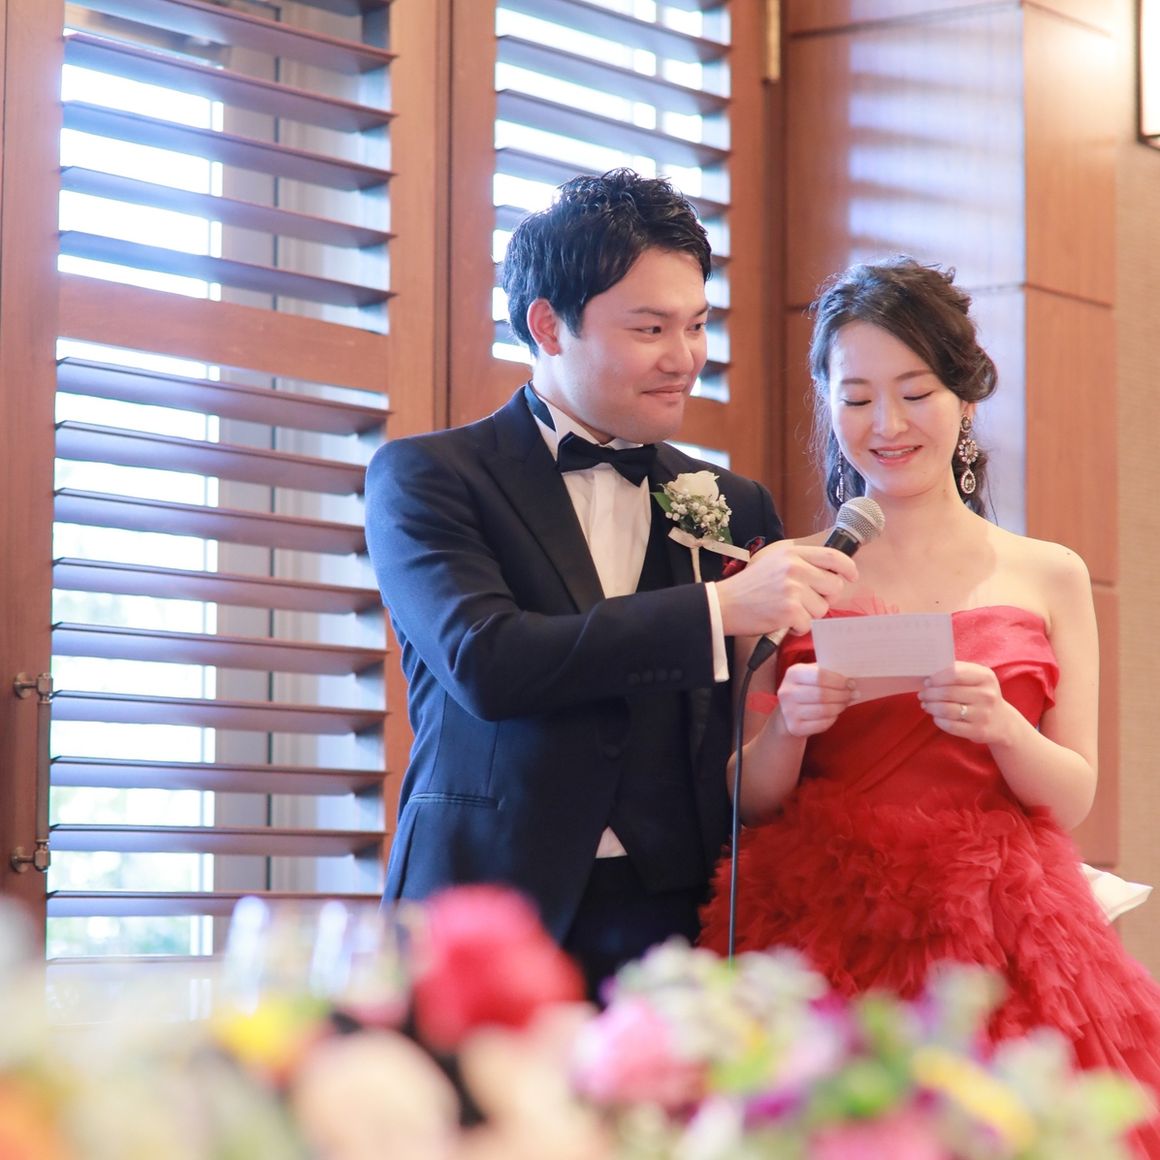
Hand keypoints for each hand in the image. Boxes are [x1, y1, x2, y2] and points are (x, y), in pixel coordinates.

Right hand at [716, 541, 857, 638]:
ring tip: (787, 611)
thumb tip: (830, 574)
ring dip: (808, 615)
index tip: (851, 576)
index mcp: (792, 553)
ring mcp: (792, 589)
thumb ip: (800, 563)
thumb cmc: (749, 587)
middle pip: (834, 586)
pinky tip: (781, 622)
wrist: (724, 604)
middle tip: (806, 602)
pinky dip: (797, 628)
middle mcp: (794, 568)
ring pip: (822, 608)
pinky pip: (808, 624)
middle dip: (825, 598)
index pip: (832, 556)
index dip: (847, 568)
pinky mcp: (789, 610)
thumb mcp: (773, 563)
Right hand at [776, 663, 858, 736]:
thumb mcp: (811, 675)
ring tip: (845, 703)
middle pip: (822, 694)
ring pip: (823, 710)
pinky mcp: (794, 727)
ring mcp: (789, 711)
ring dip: (839, 707)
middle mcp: (787, 692)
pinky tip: (834, 714)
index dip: (839, 680)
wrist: (788, 713)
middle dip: (842, 695)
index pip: (820, 675)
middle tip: (853, 694)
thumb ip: (828, 673)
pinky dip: (832, 719)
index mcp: (792, 673)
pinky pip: (821, 724)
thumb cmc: (806, 689)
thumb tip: (851, 679)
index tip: (851, 683)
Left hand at [917, 661, 1016, 744]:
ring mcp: (983, 714)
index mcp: (985, 677)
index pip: (954, 673)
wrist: (1002, 721)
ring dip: (931, 707)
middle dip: (929, 693)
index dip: (936, 677)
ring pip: (946, 710)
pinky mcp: (978, 731)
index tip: (927, 681)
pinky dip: (938, 720)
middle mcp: (986, 695)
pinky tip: (936, 717)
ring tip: (926, 705)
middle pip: (947, 692)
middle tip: (922, 695)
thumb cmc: (981, 694)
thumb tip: (929, 673)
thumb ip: (957, 671)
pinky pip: (950, 726)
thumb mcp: (977, 678)